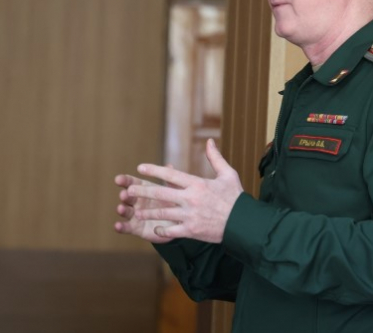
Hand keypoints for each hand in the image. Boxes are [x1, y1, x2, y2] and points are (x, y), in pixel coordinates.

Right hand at [114, 171, 178, 243]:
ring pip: (125, 211)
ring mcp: (135, 214)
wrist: (178, 224)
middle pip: (128, 196)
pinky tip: (117, 226)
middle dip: (125, 195)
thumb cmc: (173, 203)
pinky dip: (121, 227)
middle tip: (124, 194)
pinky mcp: (136, 228)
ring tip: (121, 208)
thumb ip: (170, 180)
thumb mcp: (173, 191)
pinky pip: (127, 227)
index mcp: (144, 189)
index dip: (125, 180)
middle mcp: (137, 201)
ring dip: (122, 209)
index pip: (132, 182)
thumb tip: (170, 166)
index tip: (118, 179)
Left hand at [126, 139, 243, 243]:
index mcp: (197, 184)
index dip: (154, 170)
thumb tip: (210, 141)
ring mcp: (189, 215)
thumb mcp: (228, 174)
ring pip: (162, 213)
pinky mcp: (191, 230)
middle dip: (143, 191)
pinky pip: (171, 231)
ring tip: (137, 212)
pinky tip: (155, 230)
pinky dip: (162, 231)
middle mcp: (191, 199)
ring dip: (148, 212)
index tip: (141, 168)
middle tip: (129, 191)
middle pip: (161, 193)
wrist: (243, 223)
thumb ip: (215, 158)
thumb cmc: (236, 198)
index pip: (171, 174)